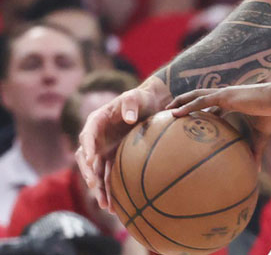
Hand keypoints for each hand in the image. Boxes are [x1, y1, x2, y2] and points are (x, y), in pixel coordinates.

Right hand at [76, 78, 170, 211]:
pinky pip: (107, 175)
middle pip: (86, 158)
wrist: (152, 104)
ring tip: (104, 204)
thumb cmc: (141, 98)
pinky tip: (112, 205)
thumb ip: (130, 104)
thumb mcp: (135, 97)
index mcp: (96, 121)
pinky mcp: (113, 158)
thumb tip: (129, 119)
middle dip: (89, 172)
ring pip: (95, 171)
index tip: (90, 159)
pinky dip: (108, 189)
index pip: (87, 135)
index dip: (87, 147)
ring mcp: (103, 149)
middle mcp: (96, 137)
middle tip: (94, 185)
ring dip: (98, 188)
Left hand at [168, 83, 270, 160]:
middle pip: (200, 98)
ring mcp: (224, 94)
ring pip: (195, 96)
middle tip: (171, 113)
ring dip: (180, 102)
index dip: (201, 111)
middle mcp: (226, 96)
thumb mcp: (262, 137)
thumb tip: (254, 172)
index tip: (191, 120)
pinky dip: (187, 106)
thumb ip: (254, 152)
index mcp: (233, 102)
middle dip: (185, 103)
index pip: (212, 105)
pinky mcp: (225, 95)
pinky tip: (174, 113)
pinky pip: (201, 101)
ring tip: (166, 111)